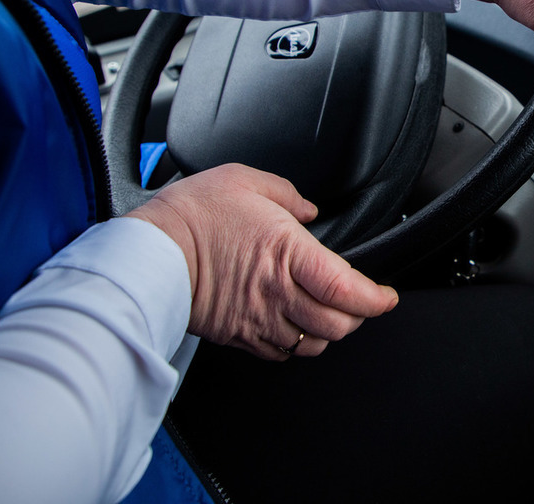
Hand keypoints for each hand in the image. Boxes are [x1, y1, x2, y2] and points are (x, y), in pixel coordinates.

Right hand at [125, 164, 397, 360]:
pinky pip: (281, 352)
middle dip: (359, 317)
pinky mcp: (239, 335)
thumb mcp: (245, 180)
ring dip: (329, 331)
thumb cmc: (191, 215)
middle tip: (362, 302)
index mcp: (287, 253)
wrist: (147, 252)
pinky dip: (298, 343)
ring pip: (313, 343)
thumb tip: (308, 209)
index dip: (376, 299)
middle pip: (338, 324)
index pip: (347, 289)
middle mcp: (277, 293)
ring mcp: (258, 318)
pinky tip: (295, 324)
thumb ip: (287, 194)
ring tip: (331, 313)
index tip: (386, 296)